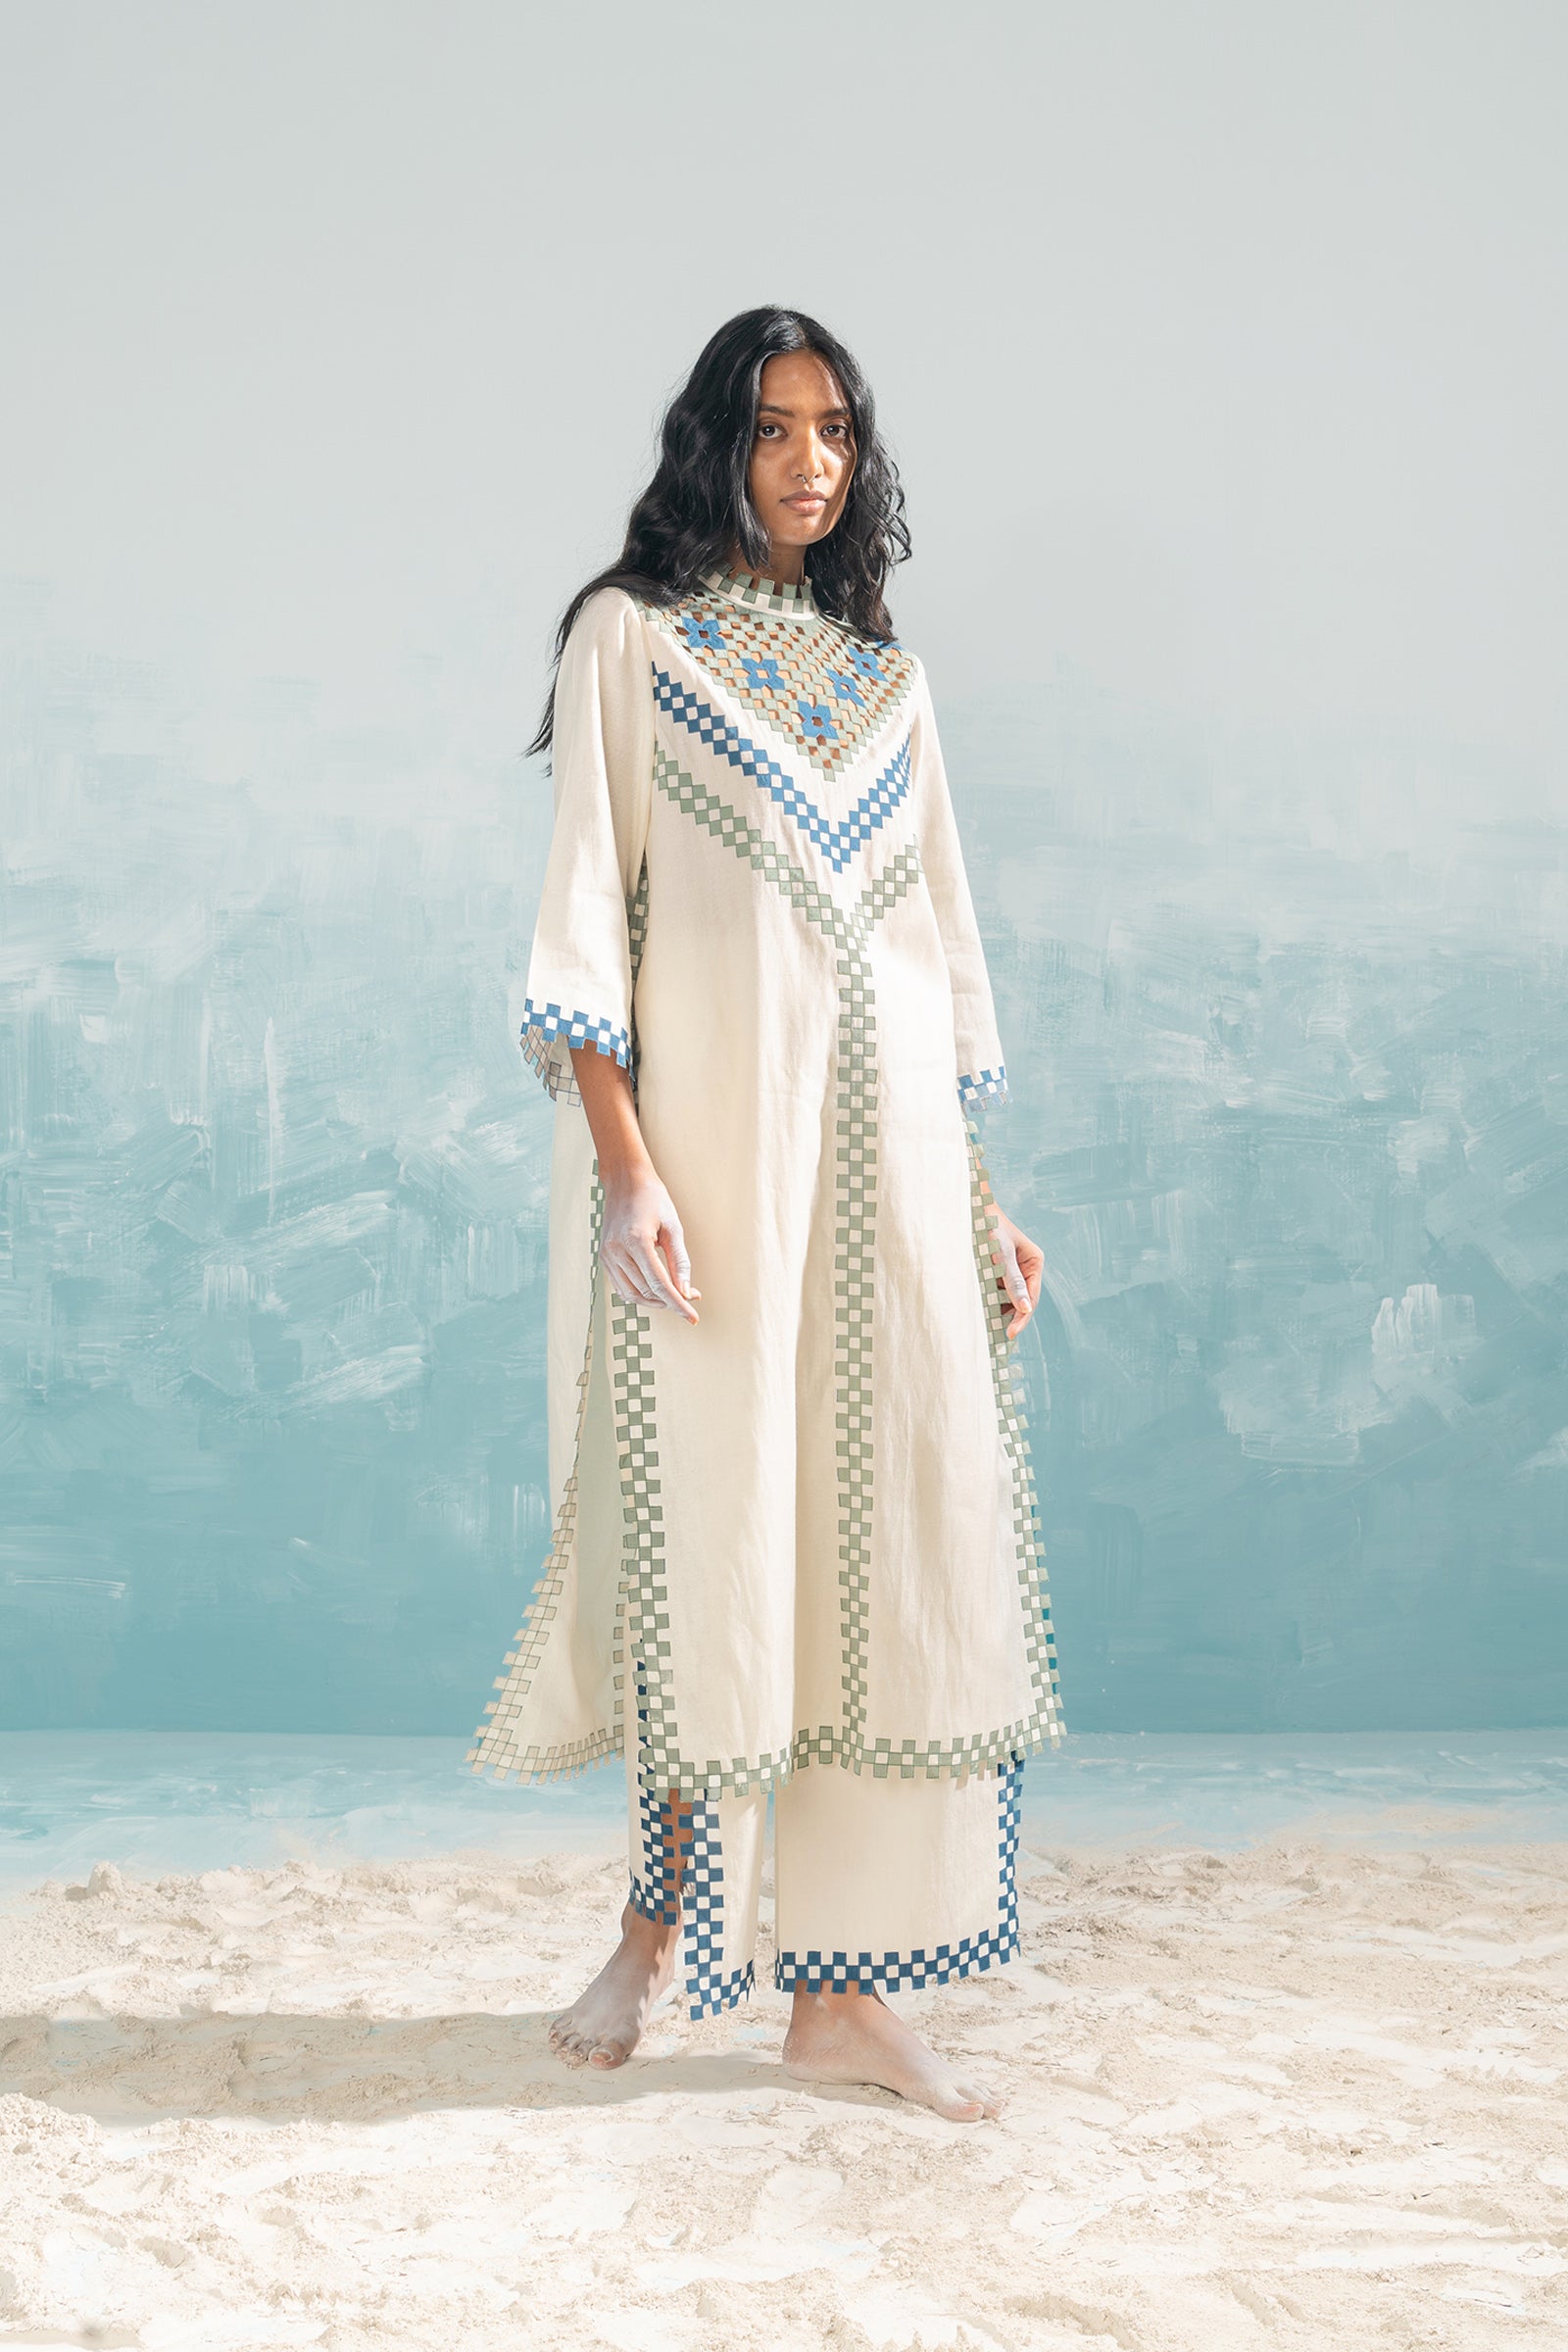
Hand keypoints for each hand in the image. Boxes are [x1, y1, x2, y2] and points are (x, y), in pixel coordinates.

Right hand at [599, 1167, 700, 1324]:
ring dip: (655, 1301)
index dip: (677, 1304)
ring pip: (632, 1294)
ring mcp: (607, 1255)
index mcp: (636, 1240)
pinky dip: (639, 1294)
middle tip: (692, 1296)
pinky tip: (656, 1290)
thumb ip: (680, 1262)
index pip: (659, 1284)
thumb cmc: (654, 1200)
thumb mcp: (674, 1228)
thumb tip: (686, 1292)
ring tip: (675, 1294)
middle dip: (671, 1300)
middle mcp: (617, 1250)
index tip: (693, 1317)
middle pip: (646, 1291)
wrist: (626, 1182)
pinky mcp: (604, 1257)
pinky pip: (621, 1287)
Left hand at [988, 1203, 1042, 1341]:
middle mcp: (1025, 1268)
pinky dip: (988, 1300)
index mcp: (1034, 1262)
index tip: (1009, 1333)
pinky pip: (994, 1290)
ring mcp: (1010, 1270)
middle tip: (997, 1337)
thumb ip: (1013, 1282)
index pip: (1031, 1298)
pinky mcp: (995, 1271)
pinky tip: (980, 1311)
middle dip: (1010, 1317)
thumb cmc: (989, 1226)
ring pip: (1006, 1297)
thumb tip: (1025, 1310)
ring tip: (987, 1327)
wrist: (970, 1209)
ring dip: (998, 1310)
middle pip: (1020, 1300)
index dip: (1021, 1317)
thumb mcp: (1002, 1255)